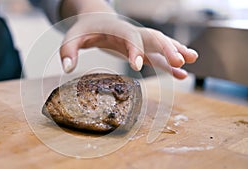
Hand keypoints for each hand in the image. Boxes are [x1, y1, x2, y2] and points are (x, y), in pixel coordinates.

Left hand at [60, 14, 197, 78]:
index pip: (129, 37)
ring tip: (191, 61)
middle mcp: (131, 33)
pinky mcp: (140, 49)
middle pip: (153, 37)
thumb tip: (67, 69)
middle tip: (181, 61)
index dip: (135, 49)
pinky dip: (169, 64)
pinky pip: (158, 56)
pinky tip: (181, 74)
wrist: (94, 20)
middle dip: (167, 48)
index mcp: (115, 29)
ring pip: (161, 44)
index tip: (138, 65)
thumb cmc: (84, 29)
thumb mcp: (72, 38)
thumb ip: (68, 51)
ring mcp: (138, 41)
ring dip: (175, 52)